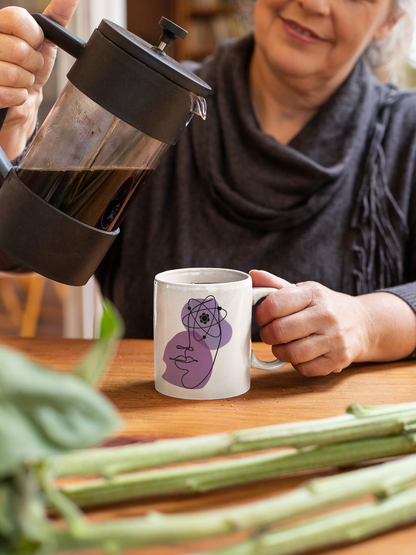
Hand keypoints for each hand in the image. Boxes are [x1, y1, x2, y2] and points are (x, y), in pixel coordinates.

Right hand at [0, 0, 79, 158]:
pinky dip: (20, 97)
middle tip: (29, 67)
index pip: (16, 18)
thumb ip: (56, 18)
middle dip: (34, 64)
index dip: (33, 36)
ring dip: (27, 82)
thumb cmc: (32, 69)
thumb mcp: (46, 41)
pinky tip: (15, 94)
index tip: (35, 45)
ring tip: (22, 81)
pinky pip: (12, 95)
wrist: (24, 100)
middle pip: (19, 49)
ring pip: (16, 74)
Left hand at [250, 269, 415, 376]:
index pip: (274, 305)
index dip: (261, 314)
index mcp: (314, 294)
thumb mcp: (303, 291)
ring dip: (280, 351)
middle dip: (267, 335)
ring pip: (291, 354)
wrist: (361, 323)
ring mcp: (335, 339)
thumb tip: (252, 276)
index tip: (262, 317)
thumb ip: (275, 285)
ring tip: (283, 344)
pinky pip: (305, 369)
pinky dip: (297, 364)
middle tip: (270, 333)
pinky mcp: (339, 359)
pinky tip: (301, 354)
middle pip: (280, 331)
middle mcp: (326, 315)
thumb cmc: (324, 306)